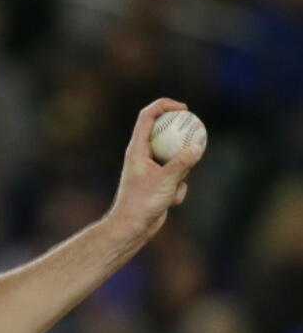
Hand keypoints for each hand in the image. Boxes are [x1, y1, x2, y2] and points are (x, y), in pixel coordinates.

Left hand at [106, 98, 205, 240]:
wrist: (133, 227)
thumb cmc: (142, 203)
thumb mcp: (165, 181)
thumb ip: (182, 163)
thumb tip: (198, 147)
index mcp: (136, 149)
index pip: (147, 116)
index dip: (164, 105)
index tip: (184, 108)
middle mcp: (142, 155)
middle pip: (164, 133)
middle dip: (181, 136)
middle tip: (198, 133)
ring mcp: (152, 168)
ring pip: (175, 158)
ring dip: (182, 172)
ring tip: (174, 186)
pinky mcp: (160, 182)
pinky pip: (177, 177)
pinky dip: (178, 189)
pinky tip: (169, 201)